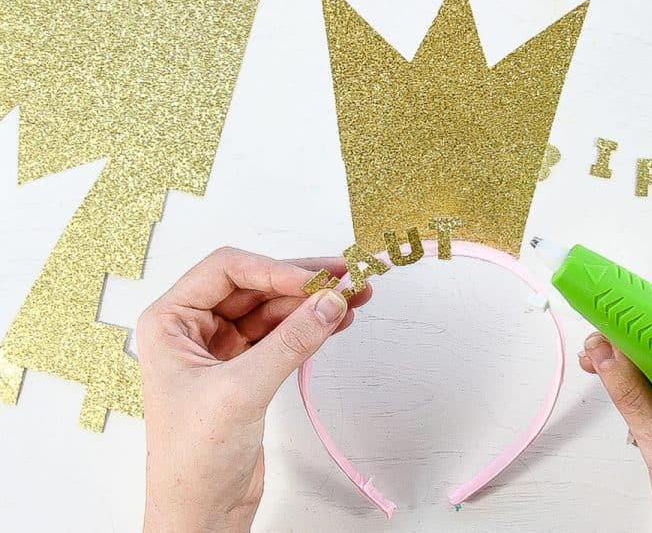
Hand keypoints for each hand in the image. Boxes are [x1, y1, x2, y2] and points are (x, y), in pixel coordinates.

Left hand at [137, 247, 370, 532]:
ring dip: (313, 302)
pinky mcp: (248, 368)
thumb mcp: (241, 391)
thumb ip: (290, 343)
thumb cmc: (192, 460)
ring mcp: (223, 347)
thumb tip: (329, 302)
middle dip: (302, 282)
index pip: (226, 270)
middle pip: (256, 286)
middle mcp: (194, 327)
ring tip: (354, 297)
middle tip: (345, 277)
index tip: (314, 281)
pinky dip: (312, 326)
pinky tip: (338, 320)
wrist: (202, 512)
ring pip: (274, 309)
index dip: (273, 269)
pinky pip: (284, 334)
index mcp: (170, 321)